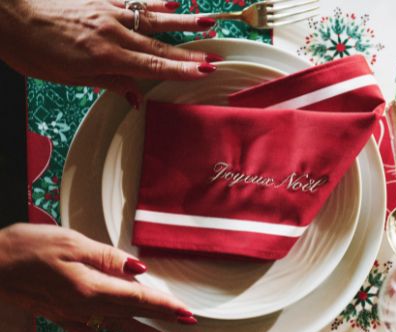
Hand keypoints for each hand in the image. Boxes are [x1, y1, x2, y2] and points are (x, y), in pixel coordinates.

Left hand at [0, 0, 220, 107]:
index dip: (181, 69)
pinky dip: (154, 3)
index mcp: (105, 56)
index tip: (205, 72)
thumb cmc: (32, 49)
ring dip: (181, 23)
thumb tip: (135, 97)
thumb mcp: (69, 77)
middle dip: (189, 52)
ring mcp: (107, 12)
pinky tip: (171, 3)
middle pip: (158, 44)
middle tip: (215, 56)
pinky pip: (133, 2)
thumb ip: (107, 83)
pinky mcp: (98, 0)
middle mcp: (112, 32)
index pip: (152, 65)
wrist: (8, 14)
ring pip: (152, 19)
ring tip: (207, 23)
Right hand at [0, 224, 196, 331]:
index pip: (138, 296)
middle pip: (132, 312)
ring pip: (115, 325)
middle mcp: (84, 304)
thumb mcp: (72, 242)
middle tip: (188, 322)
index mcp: (91, 286)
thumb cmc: (28, 247)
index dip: (165, 304)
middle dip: (162, 317)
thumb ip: (108, 257)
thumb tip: (138, 268)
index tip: (185, 310)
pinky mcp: (58, 315)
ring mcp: (71, 312)